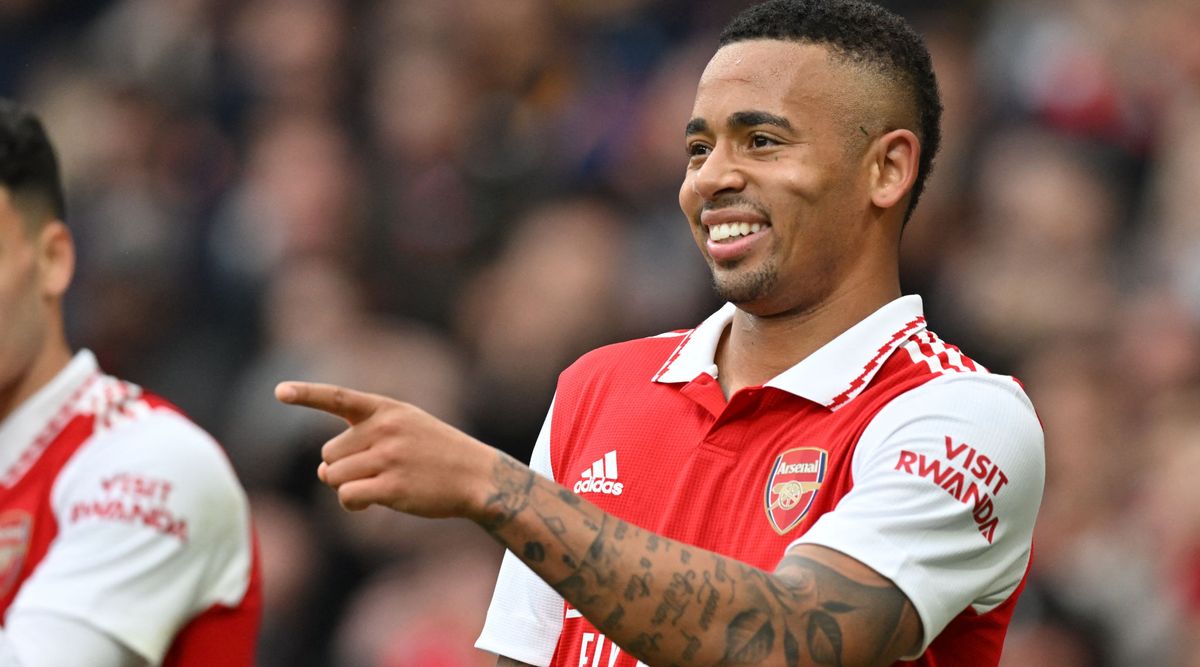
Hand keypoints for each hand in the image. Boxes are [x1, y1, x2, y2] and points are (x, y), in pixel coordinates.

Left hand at [275, 381, 494, 517]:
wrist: (477, 476)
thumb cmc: (437, 452)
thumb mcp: (407, 426)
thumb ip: (362, 440)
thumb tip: (322, 473)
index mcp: (386, 409)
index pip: (338, 397)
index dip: (306, 395)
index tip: (280, 391)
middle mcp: (385, 430)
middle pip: (328, 454)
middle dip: (342, 468)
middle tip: (373, 472)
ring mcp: (389, 458)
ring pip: (332, 477)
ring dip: (345, 487)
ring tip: (375, 487)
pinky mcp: (392, 487)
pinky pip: (347, 496)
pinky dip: (353, 503)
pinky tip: (373, 502)